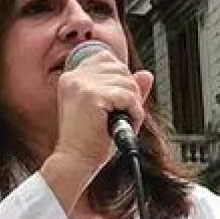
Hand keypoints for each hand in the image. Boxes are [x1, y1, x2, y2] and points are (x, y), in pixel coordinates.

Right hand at [52, 48, 153, 176]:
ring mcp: (82, 85)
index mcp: (73, 77)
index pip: (107, 58)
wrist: (76, 161)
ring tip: (118, 123)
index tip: (116, 101)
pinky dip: (134, 114)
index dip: (120, 78)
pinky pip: (129, 97)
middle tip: (118, 116)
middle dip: (130, 94)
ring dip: (132, 106)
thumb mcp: (111, 110)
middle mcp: (74, 77)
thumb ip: (127, 90)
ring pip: (129, 83)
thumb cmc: (91, 141)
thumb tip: (146, 74)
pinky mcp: (92, 96)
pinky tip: (122, 125)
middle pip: (122, 69)